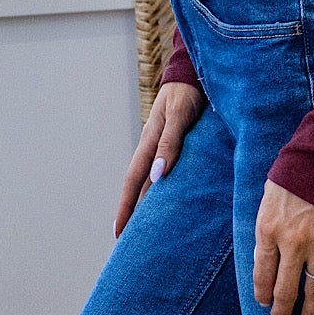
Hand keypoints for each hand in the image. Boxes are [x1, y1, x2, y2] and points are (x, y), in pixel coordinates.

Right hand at [114, 80, 207, 238]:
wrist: (195, 73)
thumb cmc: (187, 92)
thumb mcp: (179, 115)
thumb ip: (170, 142)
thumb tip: (158, 175)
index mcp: (149, 141)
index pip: (134, 181)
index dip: (126, 207)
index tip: (119, 233)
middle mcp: (153, 146)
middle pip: (139, 186)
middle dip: (132, 212)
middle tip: (130, 241)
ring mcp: (163, 145)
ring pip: (153, 180)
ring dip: (149, 203)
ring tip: (150, 228)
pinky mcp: (176, 143)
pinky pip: (167, 171)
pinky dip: (165, 188)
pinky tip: (171, 199)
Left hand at [252, 179, 313, 314]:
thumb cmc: (295, 173)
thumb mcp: (268, 197)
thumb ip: (265, 228)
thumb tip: (263, 258)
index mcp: (269, 229)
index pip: (261, 276)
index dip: (262, 295)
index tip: (265, 304)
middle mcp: (293, 242)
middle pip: (286, 290)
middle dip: (282, 309)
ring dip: (310, 312)